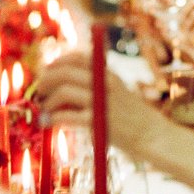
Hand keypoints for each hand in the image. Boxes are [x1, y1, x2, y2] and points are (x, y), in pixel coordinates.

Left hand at [34, 54, 159, 159]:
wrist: (152, 135)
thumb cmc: (132, 117)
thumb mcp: (117, 92)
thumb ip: (95, 86)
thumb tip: (61, 86)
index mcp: (109, 73)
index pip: (78, 57)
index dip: (57, 62)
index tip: (47, 70)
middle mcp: (105, 83)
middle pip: (65, 72)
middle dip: (47, 80)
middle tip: (40, 91)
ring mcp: (101, 101)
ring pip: (63, 92)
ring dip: (48, 101)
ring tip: (45, 109)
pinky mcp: (97, 121)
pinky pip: (66, 115)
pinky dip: (53, 118)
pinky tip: (49, 122)